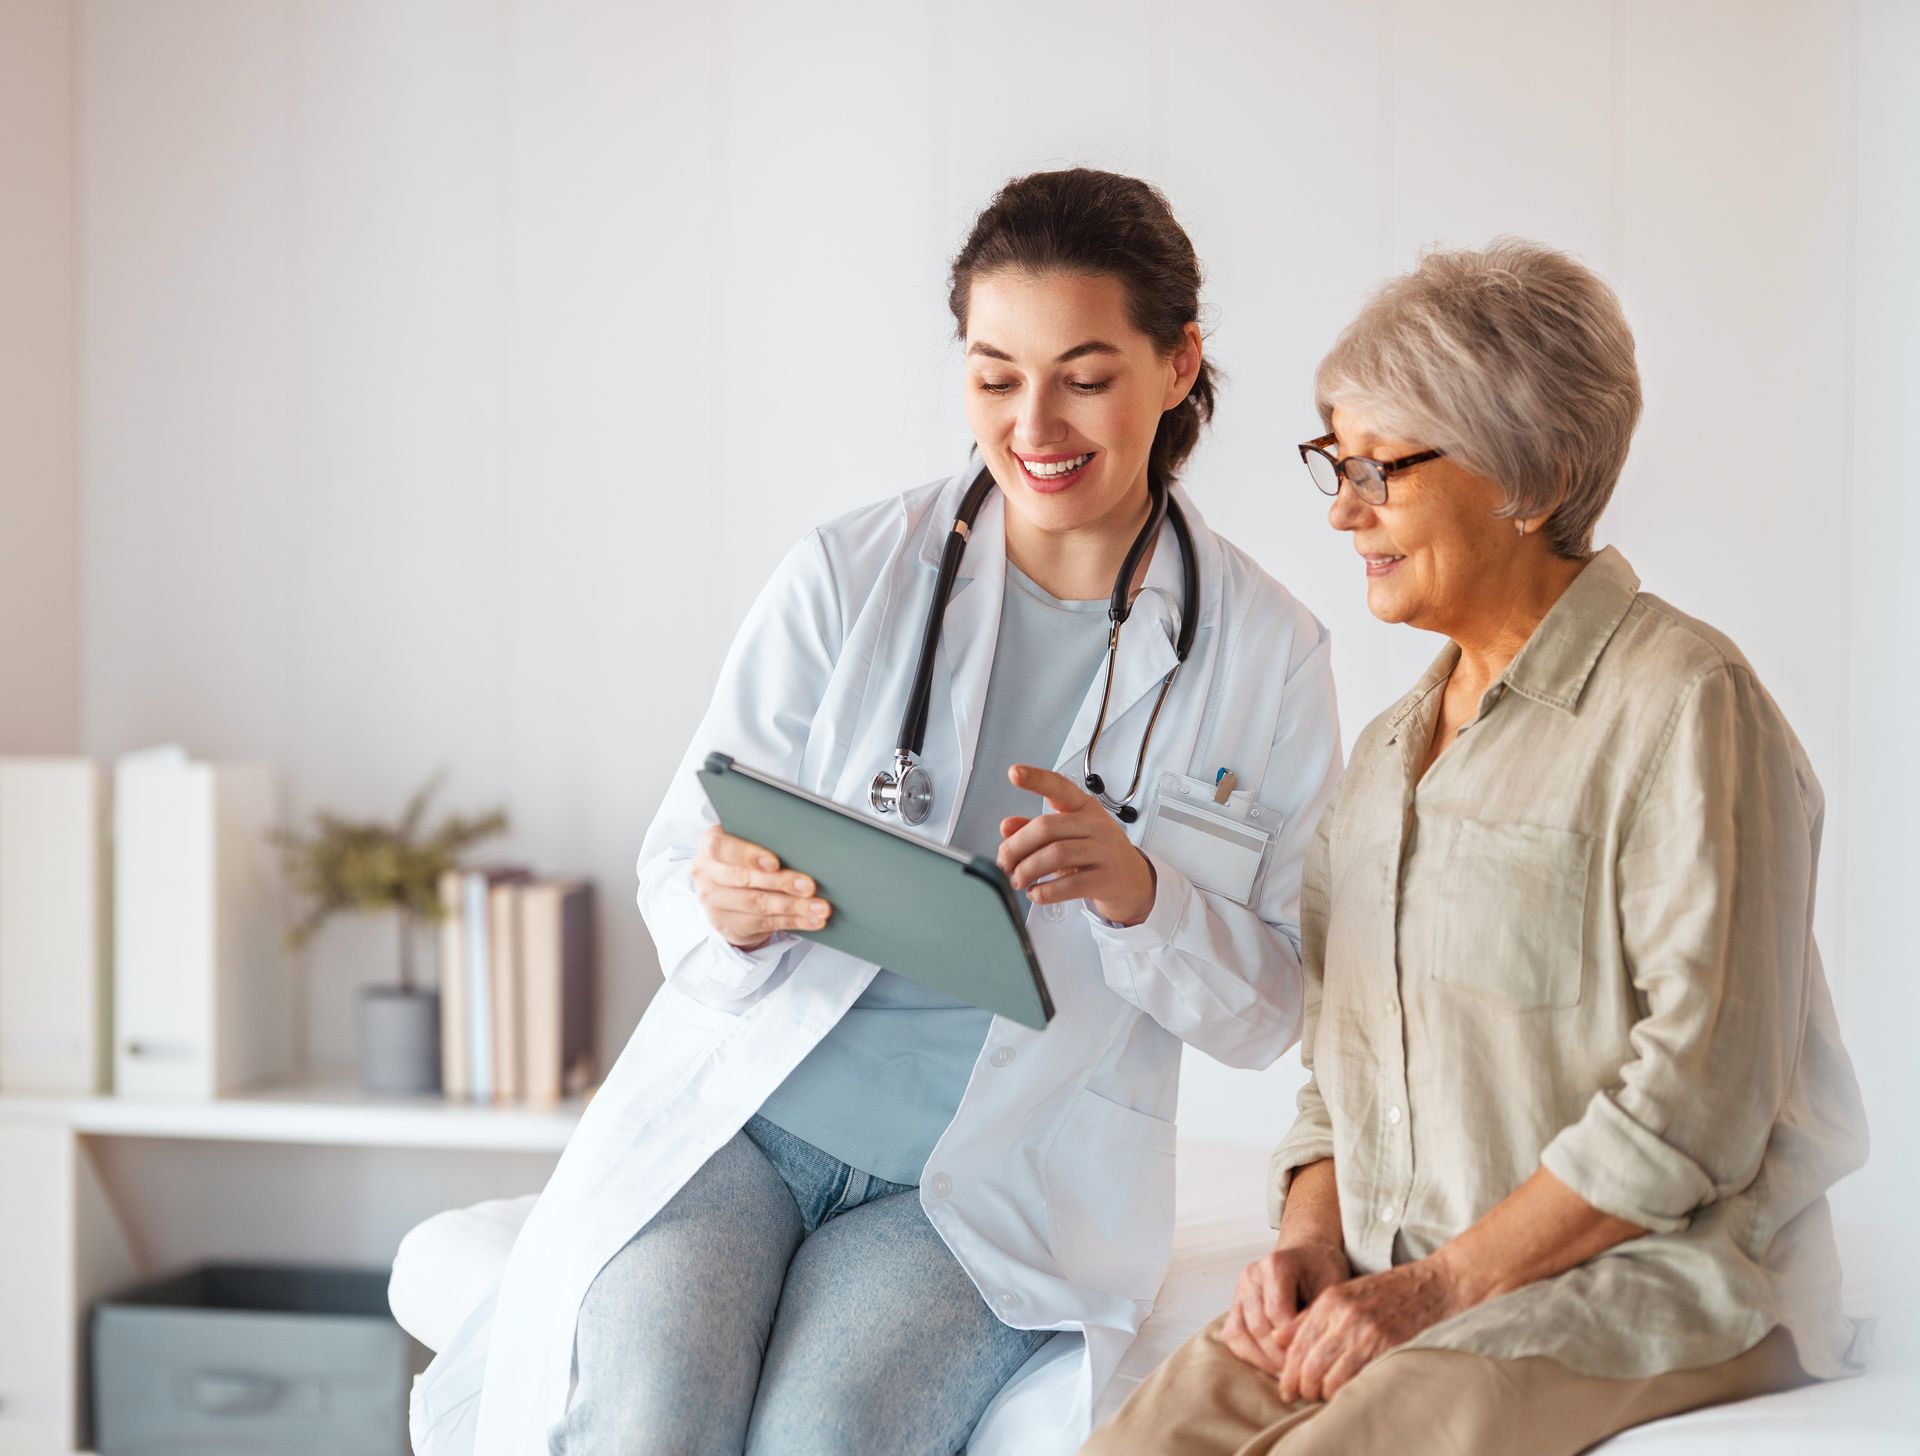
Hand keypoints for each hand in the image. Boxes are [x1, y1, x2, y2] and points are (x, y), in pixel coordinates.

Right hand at [690, 824, 830, 950]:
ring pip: (758, 906)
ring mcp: (714, 904)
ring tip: (819, 907)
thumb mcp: (744, 842)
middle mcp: (706, 875)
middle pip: (744, 880)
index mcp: (709, 846)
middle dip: (781, 883)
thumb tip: (802, 842)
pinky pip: (764, 924)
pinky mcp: (728, 926)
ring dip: (794, 907)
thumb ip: (762, 839)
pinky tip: (812, 920)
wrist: (724, 892)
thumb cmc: (742, 858)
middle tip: (810, 886)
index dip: (748, 855)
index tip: (774, 863)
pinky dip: (793, 921)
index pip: (720, 848)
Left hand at [995, 765, 1156, 926]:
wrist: (1134, 881)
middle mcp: (1095, 825)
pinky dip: (1044, 892)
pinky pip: (1069, 885)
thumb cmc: (1096, 853)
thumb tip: (1006, 826)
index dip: (1036, 779)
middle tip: (1004, 863)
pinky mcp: (1107, 879)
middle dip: (1016, 847)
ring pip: (1055, 855)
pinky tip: (1035, 893)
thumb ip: (1035, 830)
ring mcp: (1104, 851)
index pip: (1059, 787)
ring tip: (1018, 880)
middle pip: (1047, 827)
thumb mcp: (1068, 836)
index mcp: (1084, 807)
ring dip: (1027, 870)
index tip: (1014, 772)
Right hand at [1218, 1241, 1350, 1376]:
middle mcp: (1252, 1275)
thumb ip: (1313, 1315)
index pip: (1277, 1313)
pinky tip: (1269, 1364)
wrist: (1308, 1255)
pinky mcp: (1235, 1303)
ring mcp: (1240, 1289)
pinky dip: (1248, 1354)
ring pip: (1239, 1333)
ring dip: (1261, 1359)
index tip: (1308, 1362)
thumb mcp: (1330, 1287)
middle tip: (1298, 1377)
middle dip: (1277, 1357)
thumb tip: (1299, 1349)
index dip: (1291, 1342)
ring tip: (1284, 1374)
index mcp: (1275, 1265)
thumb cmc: (1322, 1270)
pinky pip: (1232, 1334)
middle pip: (1258, 1326)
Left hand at [1275, 1256, 1464, 1404]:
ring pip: (1330, 1377)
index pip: (1297, 1345)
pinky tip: (1346, 1395)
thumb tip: (1277, 1338)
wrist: (1437, 1285)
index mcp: (1331, 1300)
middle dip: (1302, 1387)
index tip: (1287, 1388)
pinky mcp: (1388, 1347)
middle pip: (1310, 1364)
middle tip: (1304, 1397)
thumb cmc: (1391, 1291)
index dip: (1289, 1372)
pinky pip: (1357, 1379)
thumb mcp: (1346, 1293)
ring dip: (1323, 1393)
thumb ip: (1310, 1315)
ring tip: (1324, 1397)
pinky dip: (1347, 1392)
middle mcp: (1345, 1316)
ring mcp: (1367, 1332)